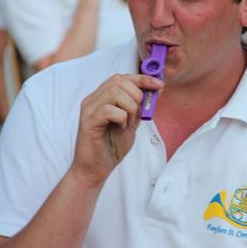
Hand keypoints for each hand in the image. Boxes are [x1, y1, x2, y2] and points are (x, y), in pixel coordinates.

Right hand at [70, 73, 163, 188]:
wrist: (95, 170)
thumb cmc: (111, 147)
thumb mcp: (131, 123)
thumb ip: (140, 106)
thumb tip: (157, 88)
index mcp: (102, 97)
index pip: (122, 77)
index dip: (143, 78)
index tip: (159, 85)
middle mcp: (93, 99)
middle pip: (118, 80)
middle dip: (136, 95)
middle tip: (137, 113)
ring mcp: (88, 109)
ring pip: (114, 92)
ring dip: (129, 107)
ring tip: (127, 122)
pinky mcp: (87, 122)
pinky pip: (108, 109)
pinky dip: (121, 117)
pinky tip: (120, 127)